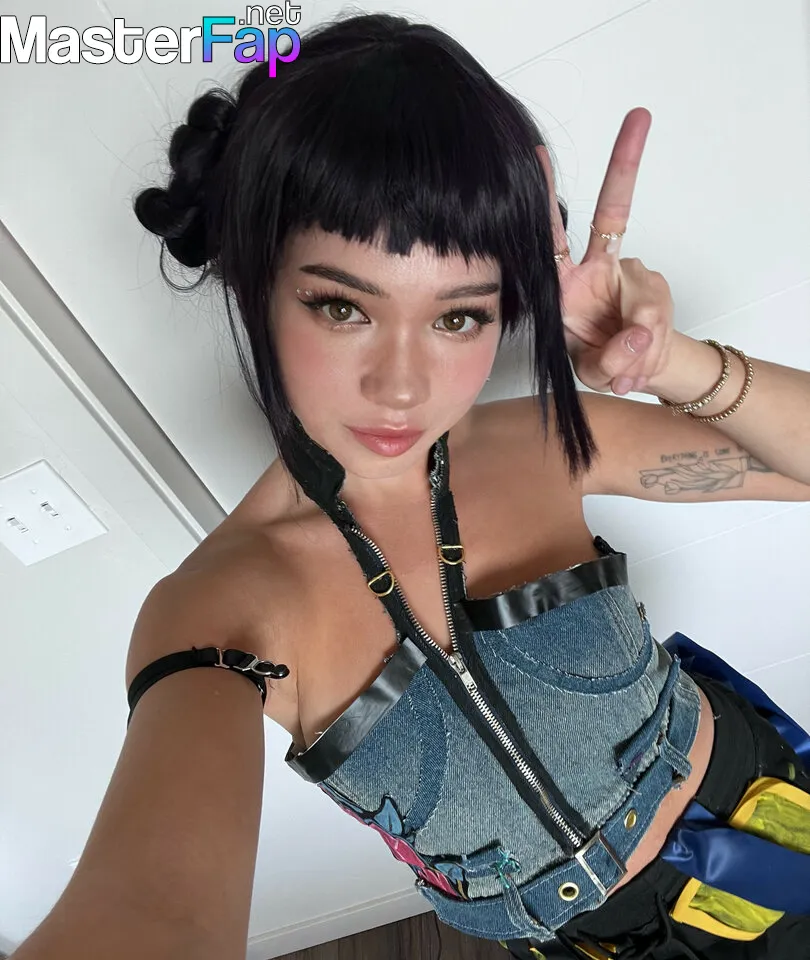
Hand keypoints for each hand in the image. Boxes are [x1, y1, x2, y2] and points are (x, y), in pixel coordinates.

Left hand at [536, 108, 675, 395]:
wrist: (636, 370)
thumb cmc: (600, 358)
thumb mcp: (595, 370)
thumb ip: (610, 358)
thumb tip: (638, 334)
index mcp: (563, 284)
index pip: (552, 238)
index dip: (545, 199)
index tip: (536, 153)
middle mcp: (596, 269)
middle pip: (614, 212)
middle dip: (624, 165)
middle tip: (638, 119)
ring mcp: (632, 274)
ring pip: (645, 298)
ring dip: (638, 344)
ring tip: (626, 368)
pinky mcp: (657, 288)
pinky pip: (657, 319)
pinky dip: (649, 350)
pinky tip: (639, 362)